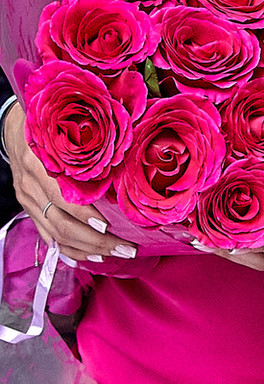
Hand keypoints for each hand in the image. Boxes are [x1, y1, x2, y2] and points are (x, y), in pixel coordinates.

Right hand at [1, 102, 137, 263]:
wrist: (16, 129)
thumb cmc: (49, 125)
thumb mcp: (66, 128)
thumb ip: (89, 145)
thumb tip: (128, 157)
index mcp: (39, 162)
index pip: (60, 197)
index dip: (84, 214)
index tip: (108, 225)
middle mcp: (31, 186)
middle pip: (62, 224)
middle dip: (96, 241)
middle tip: (127, 248)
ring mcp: (28, 201)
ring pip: (56, 236)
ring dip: (88, 250)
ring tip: (116, 254)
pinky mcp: (30, 210)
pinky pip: (48, 237)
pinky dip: (69, 251)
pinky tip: (90, 258)